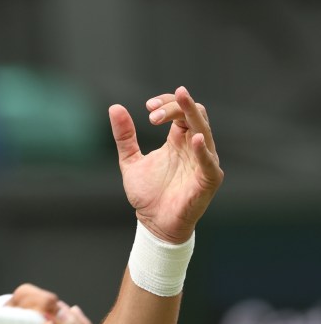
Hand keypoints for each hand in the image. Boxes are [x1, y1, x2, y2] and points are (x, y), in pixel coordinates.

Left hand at [109, 86, 223, 243]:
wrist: (154, 223)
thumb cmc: (148, 194)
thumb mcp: (130, 161)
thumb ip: (124, 137)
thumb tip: (114, 107)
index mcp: (178, 140)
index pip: (180, 111)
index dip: (167, 103)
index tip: (148, 107)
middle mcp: (194, 147)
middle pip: (194, 114)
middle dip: (175, 107)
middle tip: (152, 114)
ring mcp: (204, 161)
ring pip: (205, 130)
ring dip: (191, 115)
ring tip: (180, 100)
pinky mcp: (209, 179)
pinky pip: (208, 162)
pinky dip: (202, 150)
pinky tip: (195, 139)